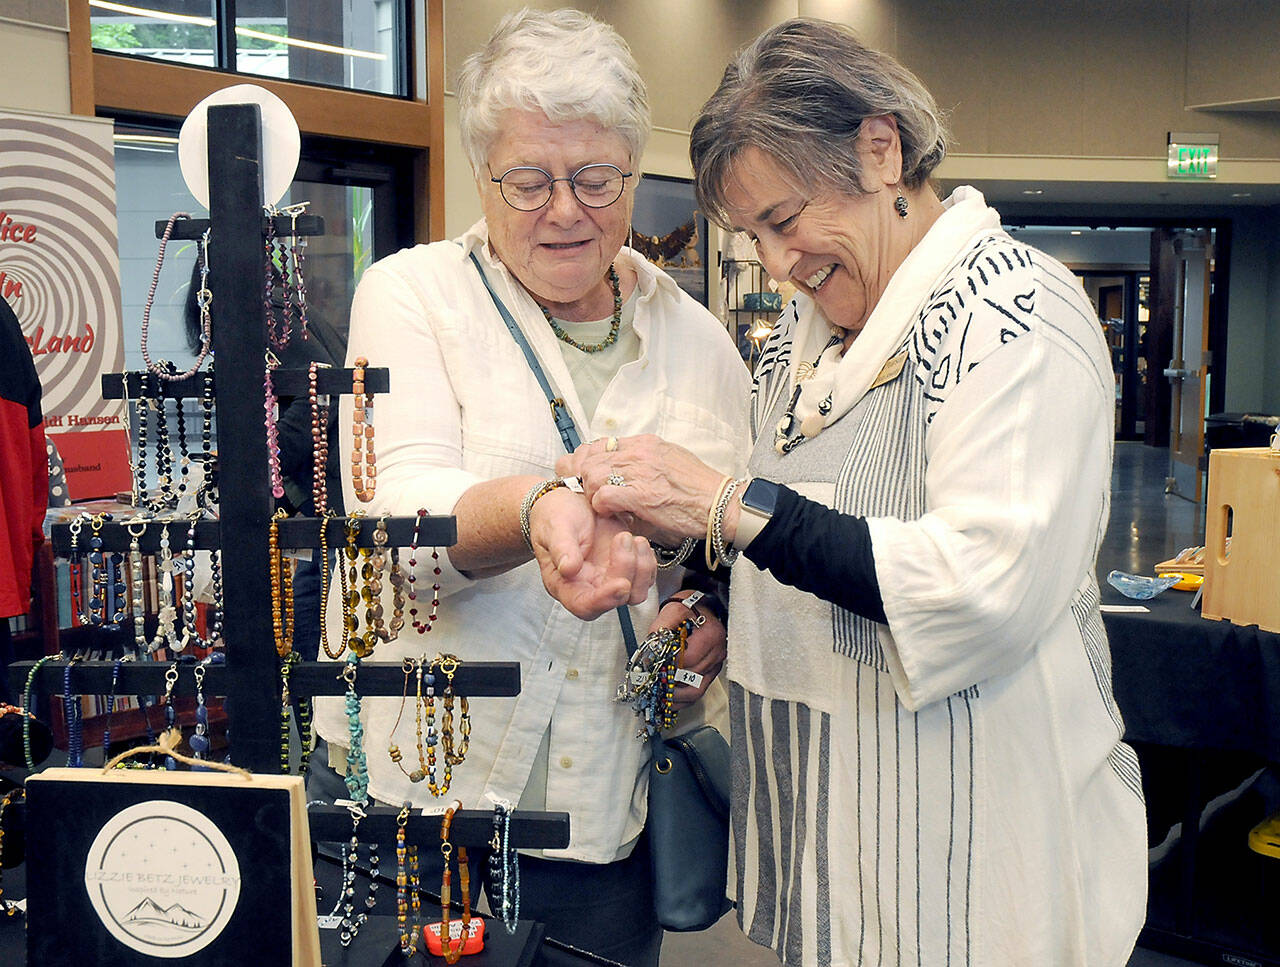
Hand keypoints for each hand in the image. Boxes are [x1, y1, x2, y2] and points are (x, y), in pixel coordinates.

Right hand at [528, 487, 656, 619]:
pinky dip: (647, 560)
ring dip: (640, 567)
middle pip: (616, 599)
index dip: (603, 601)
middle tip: (622, 538)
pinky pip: (645, 575)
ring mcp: (609, 577)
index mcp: (565, 584)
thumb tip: (568, 568)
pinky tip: (638, 541)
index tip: (620, 584)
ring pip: (635, 590)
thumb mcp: (555, 527)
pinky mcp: (625, 566)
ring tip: (630, 537)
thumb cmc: (556, 516)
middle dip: (626, 572)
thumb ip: (561, 548)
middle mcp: (589, 586)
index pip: (584, 605)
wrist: (570, 502)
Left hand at [557, 434, 724, 545]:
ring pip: (592, 474)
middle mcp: (640, 452)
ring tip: (599, 505)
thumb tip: (626, 470)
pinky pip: (604, 496)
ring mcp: (640, 472)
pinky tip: (609, 513)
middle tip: (585, 493)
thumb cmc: (699, 490)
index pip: (601, 443)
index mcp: (646, 443)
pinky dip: (601, 506)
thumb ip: (646, 462)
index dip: (588, 461)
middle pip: (590, 457)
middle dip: (582, 477)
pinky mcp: (641, 495)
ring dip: (590, 492)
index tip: (586, 475)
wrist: (721, 504)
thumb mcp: (671, 462)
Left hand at [651, 596, 725, 709]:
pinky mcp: (711, 673)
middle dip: (669, 681)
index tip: (654, 667)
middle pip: (692, 678)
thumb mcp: (673, 611)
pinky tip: (668, 699)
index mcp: (711, 635)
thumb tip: (650, 652)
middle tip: (652, 682)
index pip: (689, 659)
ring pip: (696, 690)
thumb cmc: (688, 609)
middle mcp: (718, 652)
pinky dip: (682, 700)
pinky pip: (698, 692)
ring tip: (659, 694)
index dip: (669, 665)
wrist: (701, 608)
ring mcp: (716, 665)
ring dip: (675, 695)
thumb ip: (660, 630)